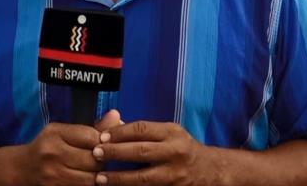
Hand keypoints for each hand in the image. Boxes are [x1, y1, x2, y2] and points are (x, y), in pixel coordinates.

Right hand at [16, 123, 104, 185]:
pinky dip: (89, 184)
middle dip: (103, 160)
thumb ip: (91, 127)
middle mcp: (53, 153)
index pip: (92, 137)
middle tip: (103, 159)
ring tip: (96, 171)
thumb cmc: (47, 147)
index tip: (105, 144)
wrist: (21, 169)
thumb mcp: (63, 132)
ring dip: (98, 176)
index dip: (104, 141)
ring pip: (91, 179)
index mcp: (55, 133)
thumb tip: (117, 116)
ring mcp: (53, 175)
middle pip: (94, 159)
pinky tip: (88, 179)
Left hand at [92, 121, 217, 185]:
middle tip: (95, 154)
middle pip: (140, 151)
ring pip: (142, 177)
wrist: (211, 172)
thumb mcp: (169, 133)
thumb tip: (111, 127)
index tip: (101, 136)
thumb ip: (144, 132)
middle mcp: (175, 152)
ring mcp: (175, 175)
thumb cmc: (183, 149)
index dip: (119, 132)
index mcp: (172, 133)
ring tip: (99, 178)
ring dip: (118, 178)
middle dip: (115, 153)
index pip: (141, 129)